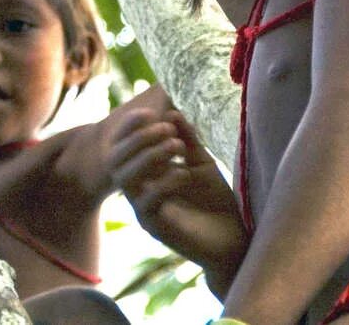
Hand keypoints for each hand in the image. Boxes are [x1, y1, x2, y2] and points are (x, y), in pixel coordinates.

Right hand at [109, 106, 246, 296]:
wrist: (233, 236)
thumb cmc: (214, 198)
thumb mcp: (201, 160)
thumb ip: (187, 138)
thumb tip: (171, 112)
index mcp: (144, 171)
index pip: (122, 144)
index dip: (129, 127)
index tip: (150, 112)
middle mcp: (138, 188)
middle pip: (115, 159)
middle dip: (137, 139)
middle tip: (167, 128)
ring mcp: (143, 208)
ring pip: (125, 179)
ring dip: (148, 157)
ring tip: (175, 145)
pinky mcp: (154, 227)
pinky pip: (146, 203)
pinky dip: (163, 183)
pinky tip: (184, 173)